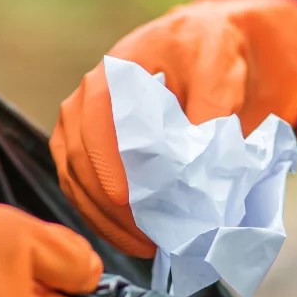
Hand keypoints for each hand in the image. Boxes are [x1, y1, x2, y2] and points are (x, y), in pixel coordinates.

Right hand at [50, 0, 296, 256]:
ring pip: (77, 185)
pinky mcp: (84, 157)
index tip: (134, 205)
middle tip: (151, 238)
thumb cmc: (210, 54)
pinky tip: (133, 239)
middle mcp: (82, 104)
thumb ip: (210, 109)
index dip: (112, 172)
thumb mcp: (219, 68)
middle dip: (113, 207)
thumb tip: (196, 164)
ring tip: (146, 246)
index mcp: (109, 77)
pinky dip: (103, 221)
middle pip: (82, 164)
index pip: (97, 131)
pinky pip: (81, 194)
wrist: (206, 51)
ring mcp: (77, 132)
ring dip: (107, 221)